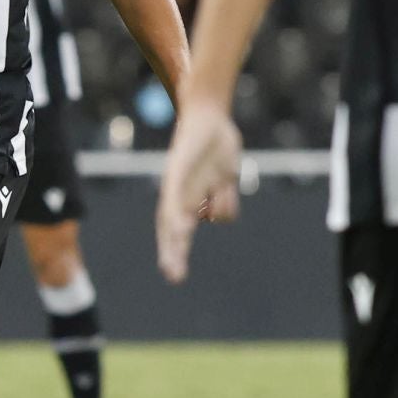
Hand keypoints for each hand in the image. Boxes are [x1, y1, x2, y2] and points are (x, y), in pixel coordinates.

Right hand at [156, 103, 242, 284]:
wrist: (209, 120)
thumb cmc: (190, 145)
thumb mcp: (182, 173)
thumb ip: (178, 203)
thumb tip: (181, 230)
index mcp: (171, 198)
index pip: (168, 232)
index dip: (169, 253)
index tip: (171, 273)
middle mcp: (186, 201)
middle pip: (182, 236)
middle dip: (178, 255)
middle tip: (175, 277)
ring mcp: (204, 197)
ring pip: (218, 216)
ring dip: (221, 202)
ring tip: (218, 182)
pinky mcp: (222, 191)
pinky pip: (229, 207)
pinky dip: (229, 196)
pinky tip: (226, 180)